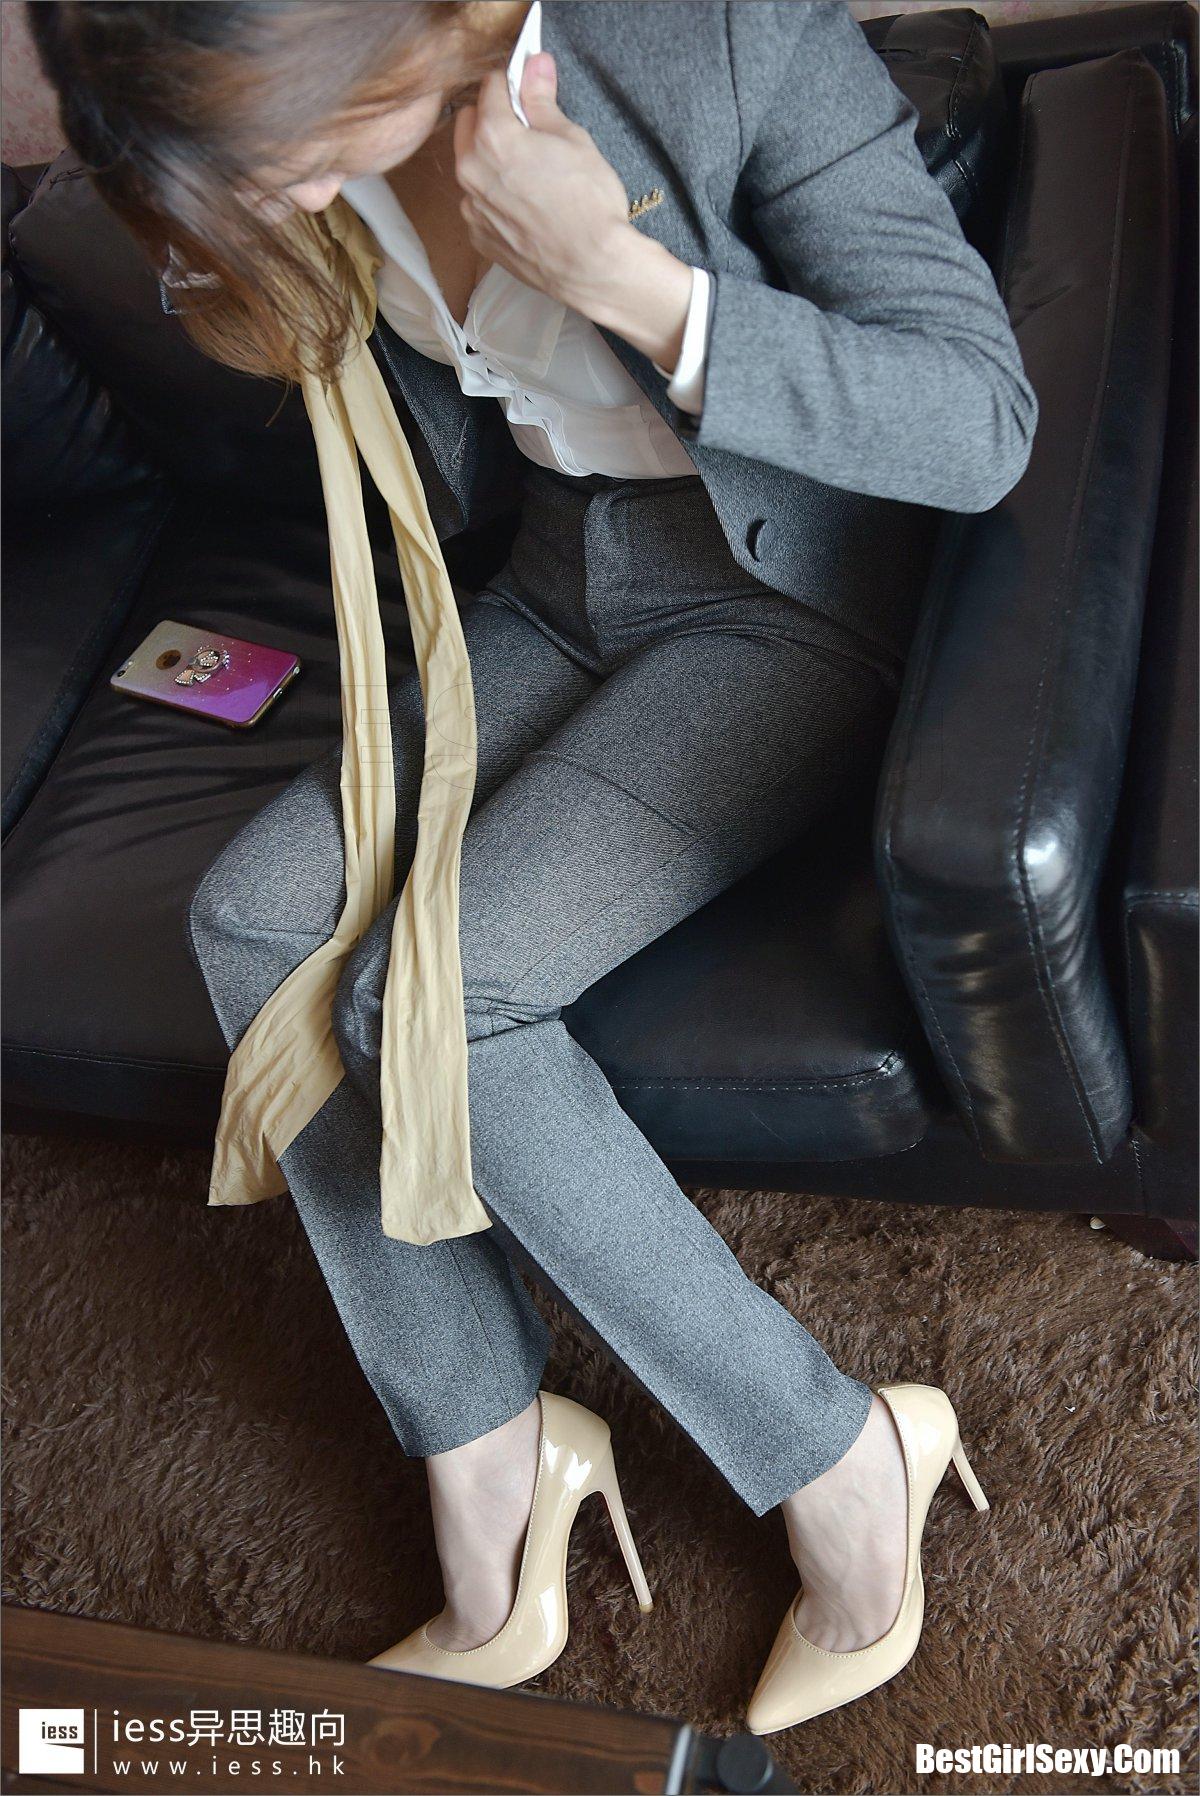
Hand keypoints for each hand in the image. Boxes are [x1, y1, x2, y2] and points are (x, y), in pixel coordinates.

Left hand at [452, 51, 629, 310]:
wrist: (592, 267)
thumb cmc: (588, 203)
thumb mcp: (572, 140)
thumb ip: (543, 101)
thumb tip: (535, 64)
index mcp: (492, 137)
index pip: (490, 88)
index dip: (512, 85)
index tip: (528, 92)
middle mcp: (471, 170)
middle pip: (469, 123)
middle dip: (492, 119)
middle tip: (527, 133)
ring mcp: (471, 207)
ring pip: (469, 165)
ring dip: (489, 159)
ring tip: (527, 174)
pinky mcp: (478, 236)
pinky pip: (477, 203)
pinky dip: (493, 197)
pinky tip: (524, 206)